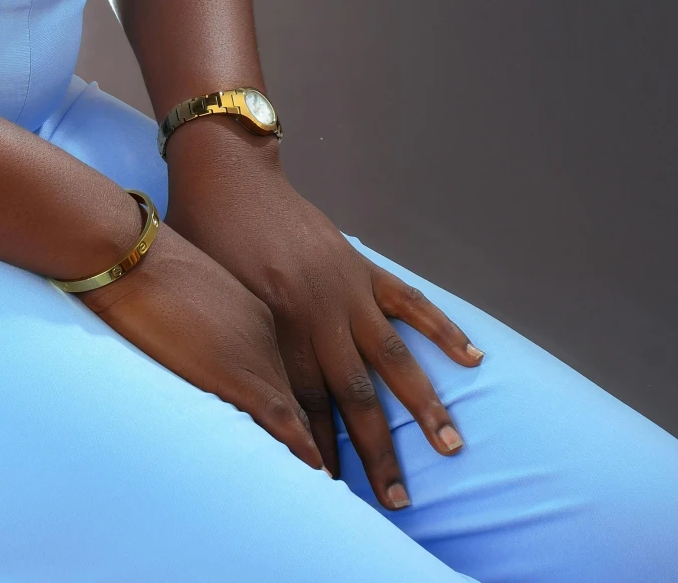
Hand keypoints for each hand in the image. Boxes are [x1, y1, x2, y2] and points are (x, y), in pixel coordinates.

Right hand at [78, 212, 323, 470]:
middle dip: (327, 426)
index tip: (318, 424)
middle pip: (309, 388)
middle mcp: (271, 332)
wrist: (132, 256)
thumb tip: (197, 340)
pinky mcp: (238, 375)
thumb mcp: (192, 287)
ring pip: (303, 407)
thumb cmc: (147, 264)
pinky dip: (301, 446)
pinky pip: (281, 418)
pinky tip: (315, 469)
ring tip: (334, 478)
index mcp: (258, 310)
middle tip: (346, 458)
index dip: (307, 395)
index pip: (294, 363)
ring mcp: (257, 353)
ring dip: (320, 444)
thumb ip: (208, 317)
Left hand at [164, 132, 482, 509]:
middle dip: (377, 452)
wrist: (225, 178)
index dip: (321, 451)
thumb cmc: (205, 244)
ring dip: (423, 405)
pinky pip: (410, 301)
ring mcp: (346, 289)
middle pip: (355, 396)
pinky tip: (471, 357)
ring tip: (451, 445)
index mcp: (278, 328)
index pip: (308, 407)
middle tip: (399, 500)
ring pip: (393, 358)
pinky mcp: (360, 264)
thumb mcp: (216, 305)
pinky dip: (441, 329)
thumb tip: (255, 408)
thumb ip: (243, 352)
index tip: (336, 491)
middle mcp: (318, 315)